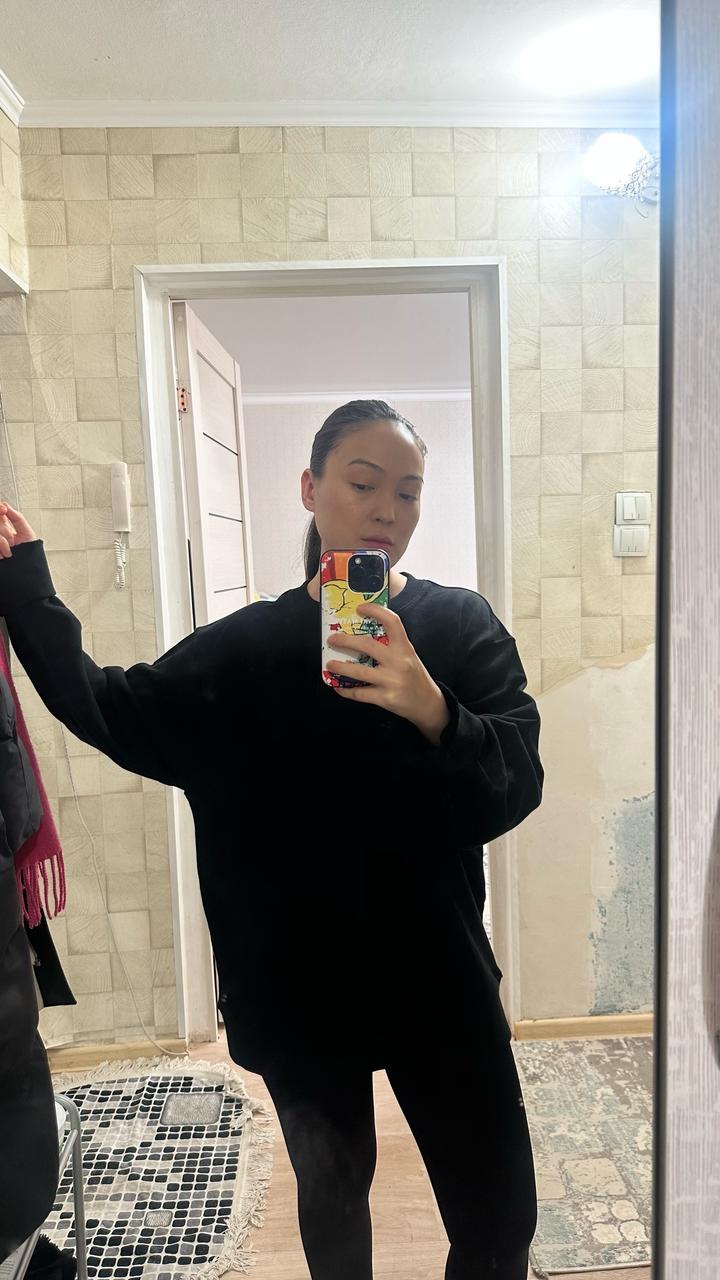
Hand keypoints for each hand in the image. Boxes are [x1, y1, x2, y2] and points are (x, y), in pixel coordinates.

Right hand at [0, 501, 37, 558]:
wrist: (27, 574)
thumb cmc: (29, 556)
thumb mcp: (27, 534)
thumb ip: (16, 518)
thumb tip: (5, 505)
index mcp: (5, 526)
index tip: (4, 511)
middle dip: (3, 530)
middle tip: (12, 541)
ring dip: (1, 542)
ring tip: (9, 554)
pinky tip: (3, 557)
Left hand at [326, 603, 450, 743]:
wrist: (428, 704)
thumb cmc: (415, 676)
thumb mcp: (408, 656)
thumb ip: (392, 646)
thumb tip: (362, 636)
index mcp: (405, 648)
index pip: (393, 622)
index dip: (376, 611)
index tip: (360, 607)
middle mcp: (399, 662)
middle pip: (367, 645)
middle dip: (345, 641)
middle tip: (332, 639)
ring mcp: (392, 681)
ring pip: (359, 672)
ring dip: (340, 667)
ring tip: (329, 664)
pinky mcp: (386, 699)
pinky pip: (360, 694)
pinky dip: (346, 690)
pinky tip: (338, 686)